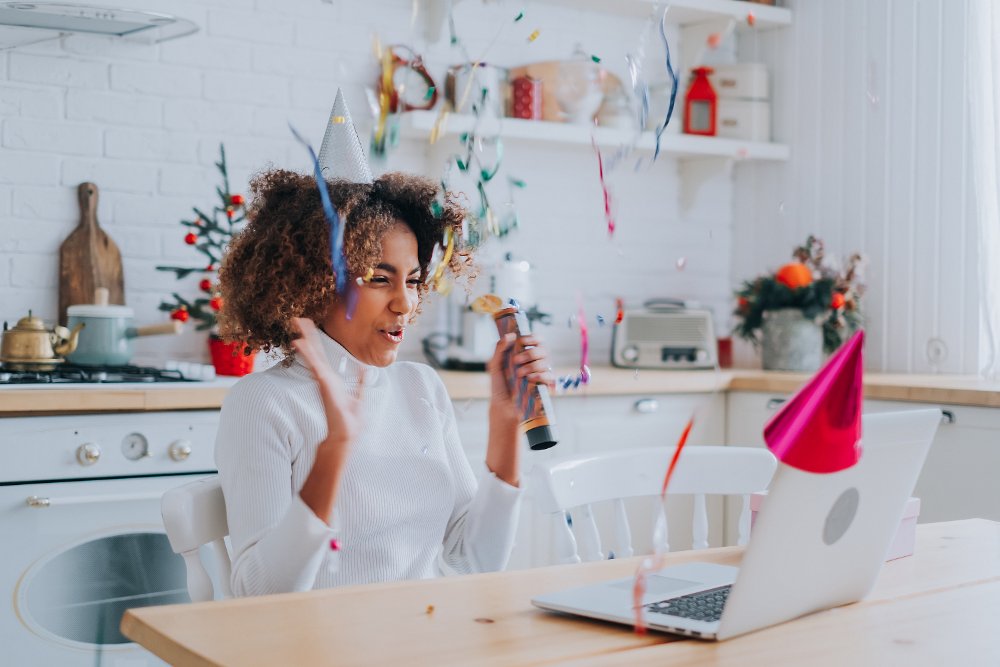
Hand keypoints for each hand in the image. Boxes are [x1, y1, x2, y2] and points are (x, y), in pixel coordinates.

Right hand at [291, 317, 364, 465]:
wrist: (345, 434)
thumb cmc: (349, 420)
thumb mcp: (359, 396)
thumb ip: (361, 382)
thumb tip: (365, 369)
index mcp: (331, 379)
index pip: (321, 356)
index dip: (315, 342)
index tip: (309, 327)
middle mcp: (324, 378)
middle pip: (314, 352)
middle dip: (307, 334)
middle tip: (297, 318)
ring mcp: (322, 380)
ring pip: (312, 355)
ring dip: (305, 339)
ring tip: (297, 323)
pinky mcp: (323, 384)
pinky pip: (314, 365)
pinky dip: (307, 354)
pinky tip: (299, 342)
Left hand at [486, 332, 555, 423]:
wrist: (502, 405)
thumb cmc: (499, 384)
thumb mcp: (494, 365)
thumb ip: (500, 348)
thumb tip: (510, 335)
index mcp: (525, 353)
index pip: (536, 340)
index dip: (531, 338)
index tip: (521, 342)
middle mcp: (535, 361)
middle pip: (543, 349)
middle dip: (529, 353)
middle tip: (516, 361)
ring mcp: (541, 373)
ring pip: (545, 362)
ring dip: (531, 366)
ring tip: (518, 374)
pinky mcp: (545, 385)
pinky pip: (549, 376)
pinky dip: (539, 375)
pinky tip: (529, 379)